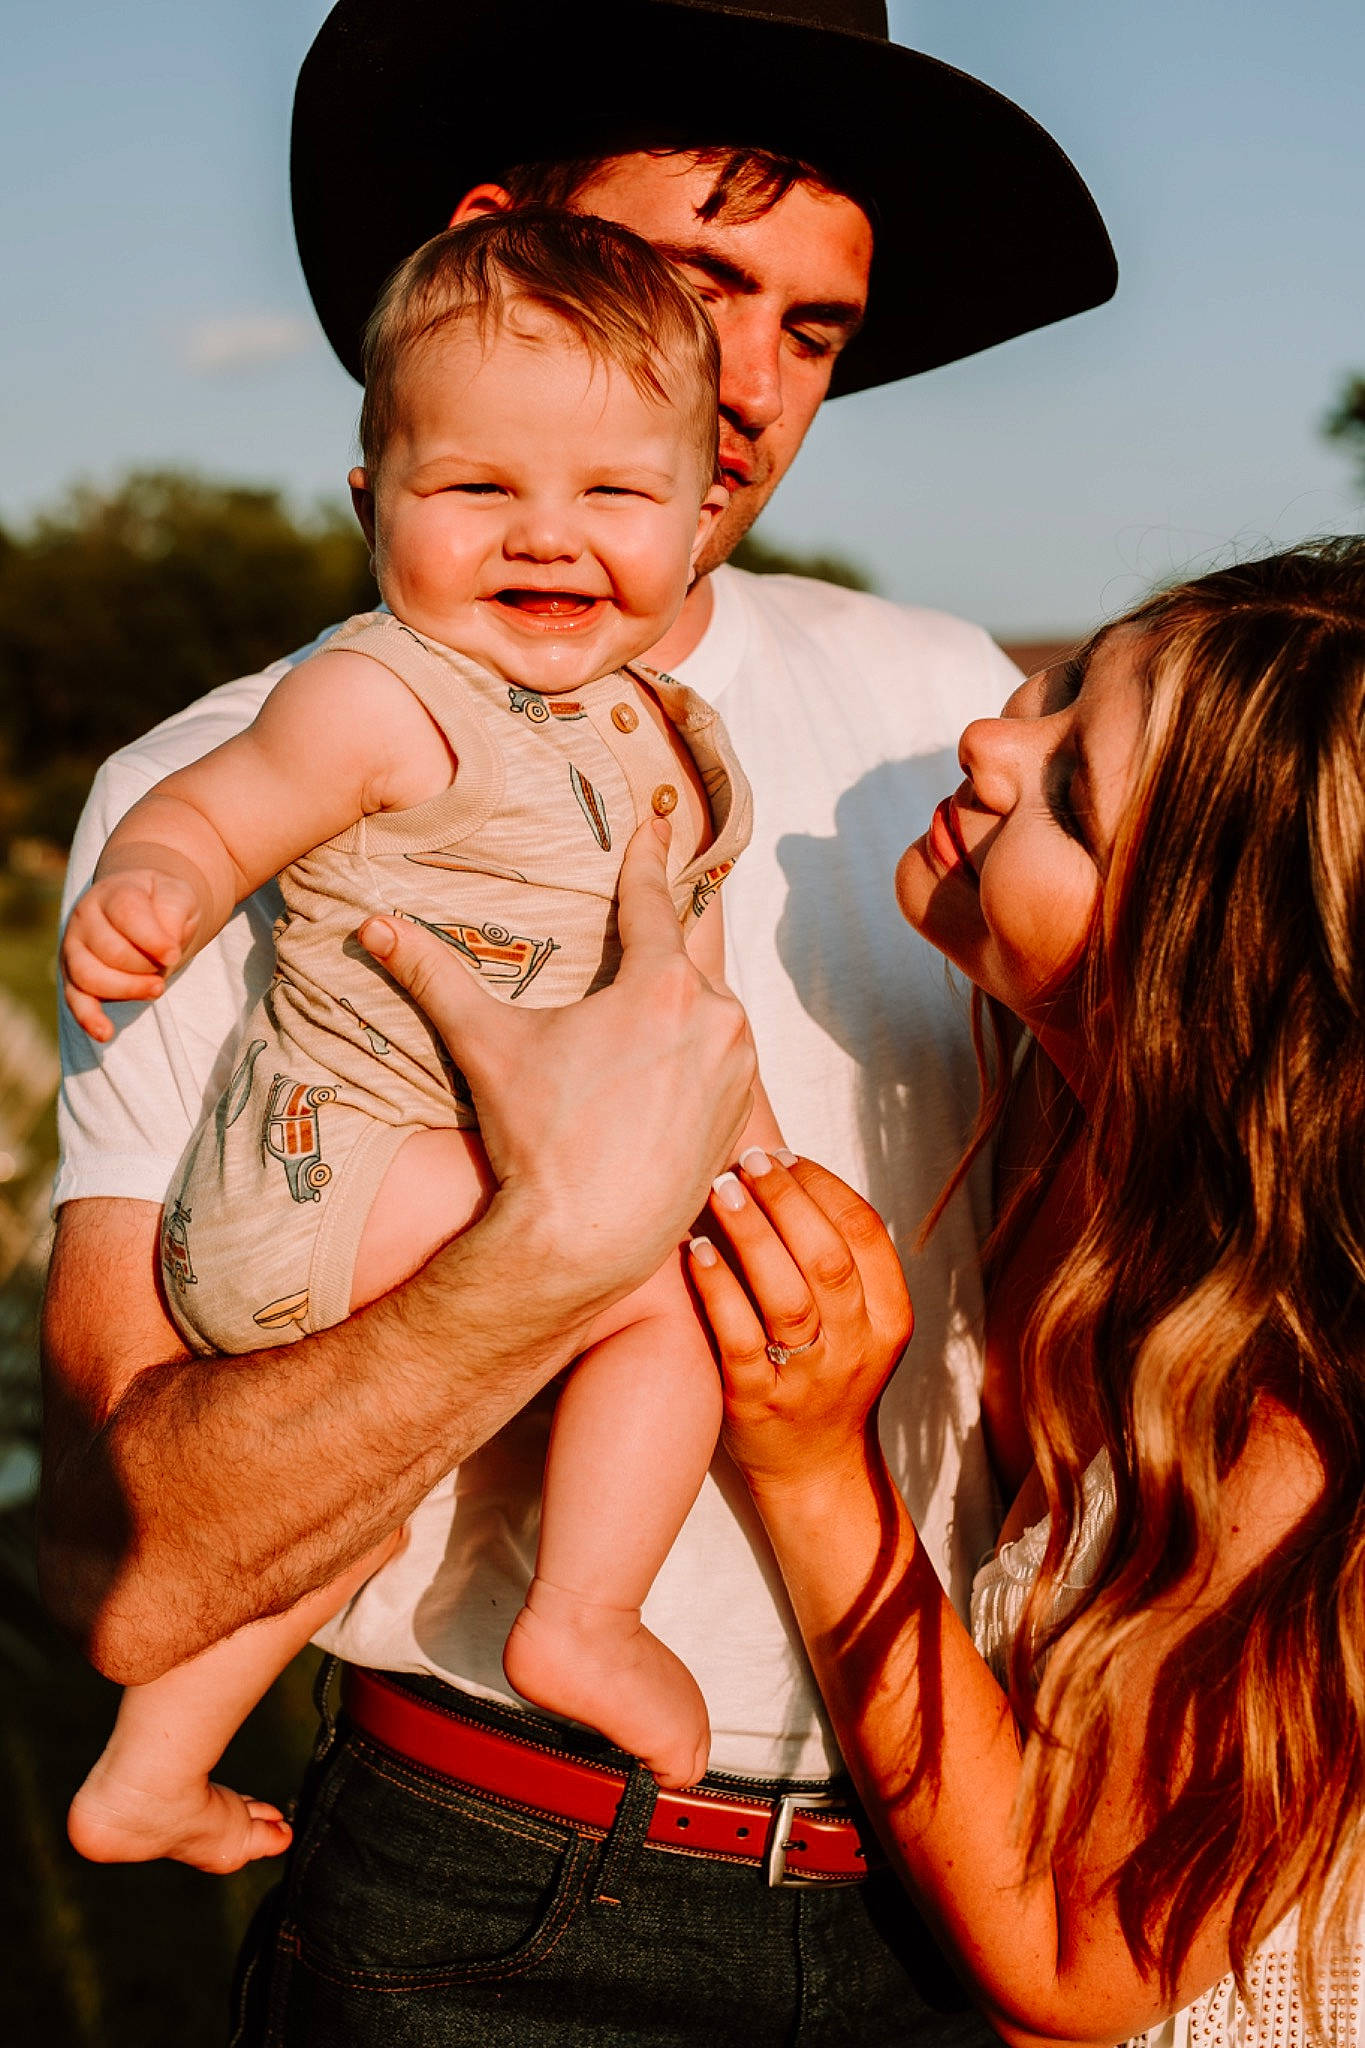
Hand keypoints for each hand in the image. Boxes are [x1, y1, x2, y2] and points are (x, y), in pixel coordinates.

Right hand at [61, 871, 202, 1041]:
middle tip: (167, 969)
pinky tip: (105, 1033)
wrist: (147, 908)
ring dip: (126, 989)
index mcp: (113, 893)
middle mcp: (86, 918)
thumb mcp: (178, 897)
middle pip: (110, 951)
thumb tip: (166, 951)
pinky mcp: (75, 976)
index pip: (126, 914)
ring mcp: (75, 947)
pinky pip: (75, 999)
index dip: (151, 939)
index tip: (174, 955)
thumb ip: (173, 913)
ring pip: (89, 976)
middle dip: (144, 966)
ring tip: (156, 989)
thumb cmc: (163, 904)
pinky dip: (88, 1018)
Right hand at [359, 818, 756, 1299]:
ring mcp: (738, 1069)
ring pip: (716, 1004)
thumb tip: (372, 926)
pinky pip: (728, 1057)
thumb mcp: (486, 1047)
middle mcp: (718, 1018)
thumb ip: (433, 978)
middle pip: (697, 947)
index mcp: (663, 987)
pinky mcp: (743, 1113)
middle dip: (681, 916)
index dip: (649, 856)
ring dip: (692, 987)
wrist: (583, 1241)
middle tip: (679, 877)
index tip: (658, 817)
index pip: (653, 901)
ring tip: (669, 974)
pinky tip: (681, 1048)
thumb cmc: (538, 1140)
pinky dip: (705, 1042)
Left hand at [689, 1154, 911, 1499]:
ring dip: (752, 1235)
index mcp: (889, 1318)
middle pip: (827, 1257)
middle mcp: (857, 1347)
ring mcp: (809, 1378)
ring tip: (720, 1190)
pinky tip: (695, 1252)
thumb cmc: (828, 1376)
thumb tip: (792, 1172)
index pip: (865, 1232)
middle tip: (746, 1159)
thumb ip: (841, 1262)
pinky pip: (741, 1341)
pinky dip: (719, 1291)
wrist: (815, 1470)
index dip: (823, 1185)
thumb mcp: (860, 1323)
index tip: (783, 1155)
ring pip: (788, 1296)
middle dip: (786, 1198)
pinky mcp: (759, 1403)